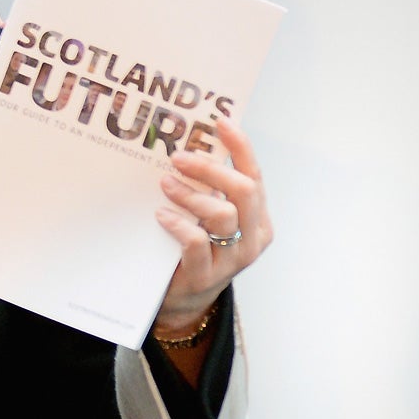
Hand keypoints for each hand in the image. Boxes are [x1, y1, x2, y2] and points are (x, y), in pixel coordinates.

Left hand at [153, 117, 271, 335]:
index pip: (254, 174)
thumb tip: (187, 142)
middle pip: (244, 191)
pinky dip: (179, 225)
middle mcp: (253, 237)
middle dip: (211, 168)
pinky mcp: (208, 275)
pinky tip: (161, 215)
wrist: (182, 297)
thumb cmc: (193, 246)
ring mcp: (234, 259)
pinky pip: (199, 243)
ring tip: (165, 184)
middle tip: (178, 157)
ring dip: (191, 194)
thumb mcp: (206, 212)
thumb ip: (206, 185)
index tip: (220, 121)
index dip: (240, 147)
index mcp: (257, 217)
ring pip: (223, 215)